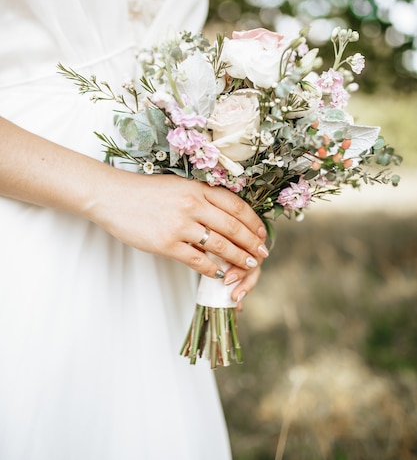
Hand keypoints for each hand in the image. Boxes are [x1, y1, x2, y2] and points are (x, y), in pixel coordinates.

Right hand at [88, 169, 268, 280]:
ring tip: (249, 265)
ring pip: (220, 245)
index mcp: (197, 188)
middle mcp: (192, 204)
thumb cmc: (144, 192)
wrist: (112, 197)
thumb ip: (200, 198)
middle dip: (252, 243)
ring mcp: (180, 225)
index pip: (236, 206)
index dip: (253, 222)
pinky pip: (197, 260)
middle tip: (262, 254)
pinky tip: (220, 273)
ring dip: (238, 257)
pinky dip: (212, 269)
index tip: (261, 233)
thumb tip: (224, 216)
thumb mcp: (177, 186)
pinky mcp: (166, 244)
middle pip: (233, 226)